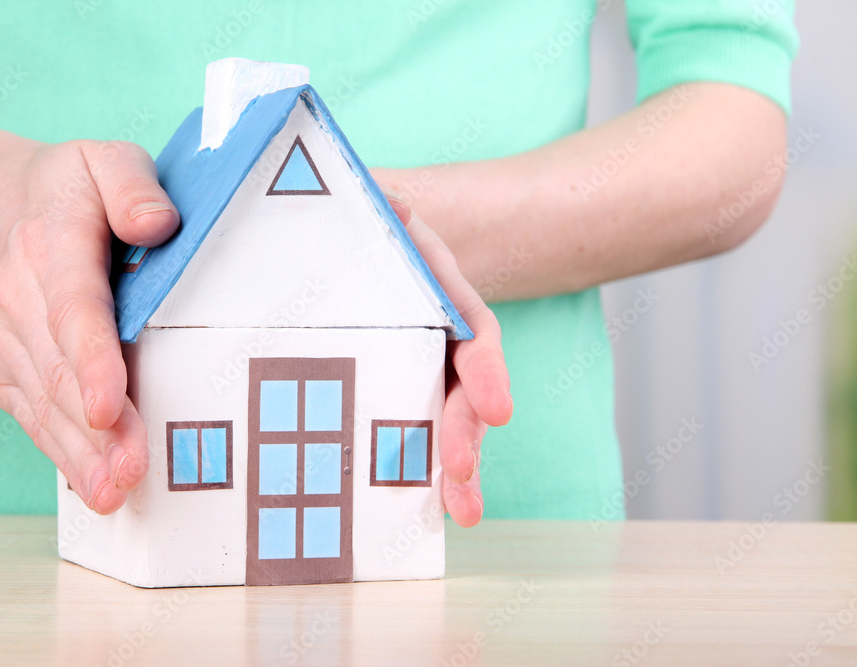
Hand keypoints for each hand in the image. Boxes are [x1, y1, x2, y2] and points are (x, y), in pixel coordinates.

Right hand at [0, 131, 178, 513]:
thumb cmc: (65, 186)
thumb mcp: (104, 158)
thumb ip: (133, 185)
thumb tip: (161, 225)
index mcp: (53, 244)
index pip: (73, 308)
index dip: (91, 360)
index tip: (110, 406)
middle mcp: (20, 297)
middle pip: (59, 370)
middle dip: (96, 430)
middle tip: (129, 475)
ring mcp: (6, 337)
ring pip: (43, 401)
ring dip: (78, 453)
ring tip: (113, 493)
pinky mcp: (3, 364)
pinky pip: (30, 411)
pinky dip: (58, 451)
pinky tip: (89, 483)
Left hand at [382, 194, 512, 526]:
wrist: (358, 241)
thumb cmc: (367, 226)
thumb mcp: (375, 205)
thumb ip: (384, 203)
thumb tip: (395, 204)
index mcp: (442, 295)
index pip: (476, 335)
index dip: (488, 373)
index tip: (498, 410)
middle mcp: (440, 340)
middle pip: (465, 392)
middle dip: (465, 435)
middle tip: (460, 475)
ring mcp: (419, 371)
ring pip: (443, 423)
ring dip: (453, 469)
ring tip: (459, 512)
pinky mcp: (392, 393)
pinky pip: (407, 433)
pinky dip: (414, 471)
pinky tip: (418, 507)